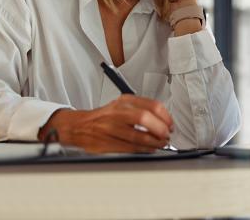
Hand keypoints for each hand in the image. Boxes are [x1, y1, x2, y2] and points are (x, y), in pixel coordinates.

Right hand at [38, 95, 173, 153]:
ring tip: (161, 143)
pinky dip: (143, 149)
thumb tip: (163, 119)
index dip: (165, 116)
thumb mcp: (122, 105)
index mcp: (125, 100)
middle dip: (160, 128)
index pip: (151, 105)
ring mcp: (111, 127)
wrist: (79, 126)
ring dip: (154, 142)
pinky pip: (130, 147)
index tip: (170, 123)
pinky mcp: (107, 142)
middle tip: (166, 134)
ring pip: (137, 135)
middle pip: (144, 118)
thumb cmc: (105, 116)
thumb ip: (142, 109)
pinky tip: (150, 149)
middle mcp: (118, 112)